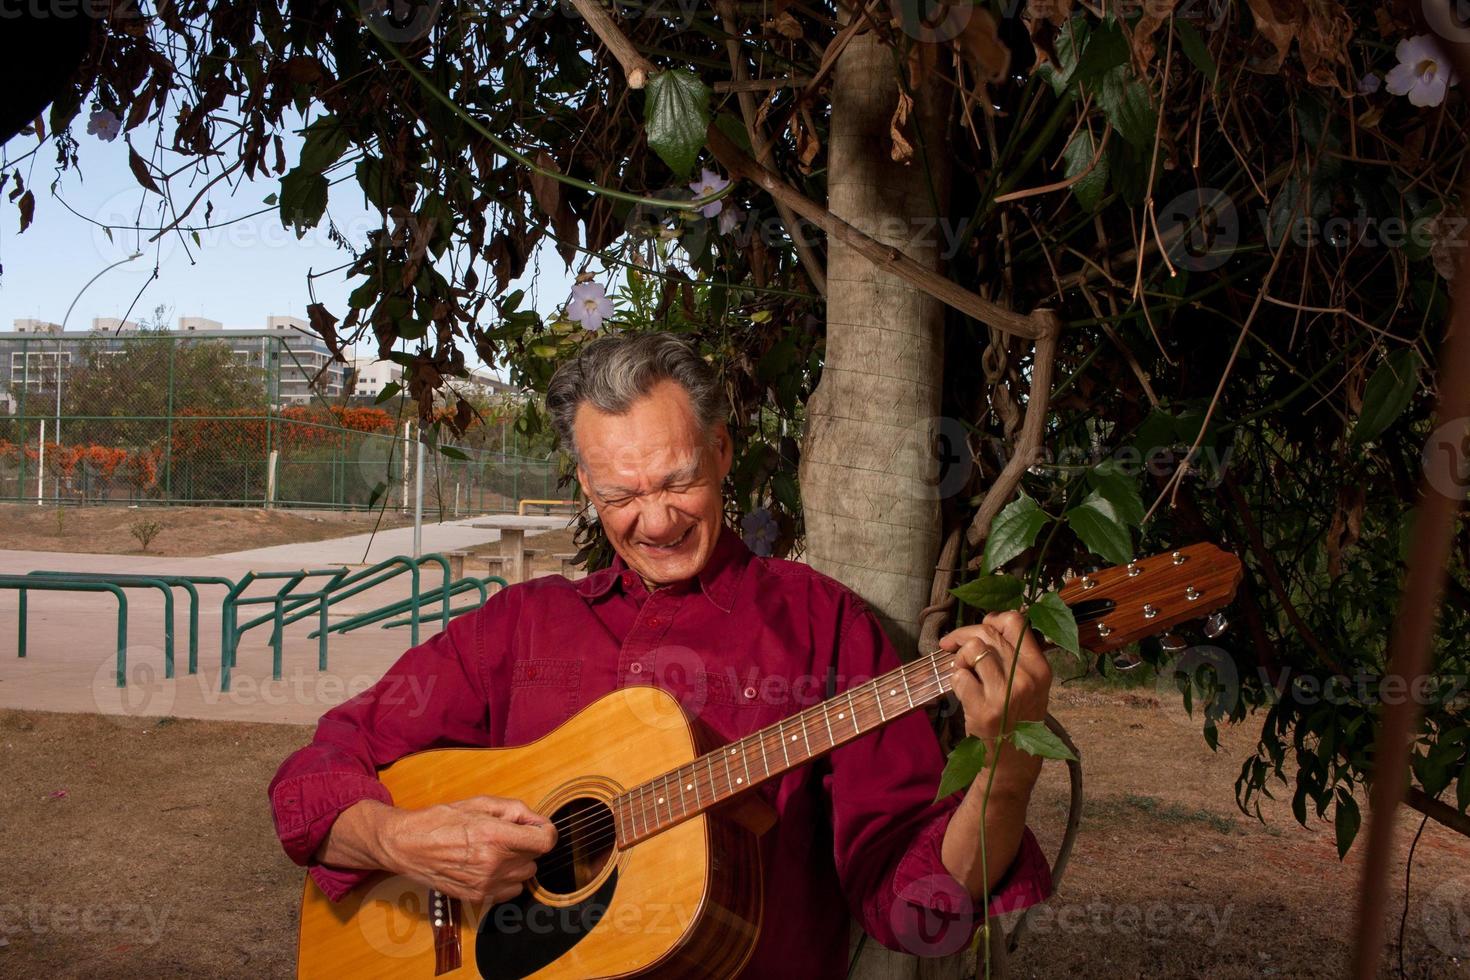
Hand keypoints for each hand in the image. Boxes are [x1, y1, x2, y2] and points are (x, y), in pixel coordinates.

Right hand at [377, 796, 557, 903]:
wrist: (407, 846)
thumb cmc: (441, 820)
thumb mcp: (480, 803)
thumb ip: (514, 810)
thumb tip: (537, 820)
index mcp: (495, 836)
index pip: (544, 842)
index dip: (545, 832)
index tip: (538, 829)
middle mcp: (493, 863)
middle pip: (535, 857)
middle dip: (526, 844)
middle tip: (507, 835)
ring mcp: (485, 884)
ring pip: (525, 875)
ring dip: (517, 863)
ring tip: (495, 851)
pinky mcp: (477, 897)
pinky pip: (511, 891)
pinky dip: (506, 879)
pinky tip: (489, 866)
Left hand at [939, 611, 1052, 792]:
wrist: (1012, 762)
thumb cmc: (1017, 718)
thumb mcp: (1029, 684)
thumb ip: (1015, 653)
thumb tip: (990, 621)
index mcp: (1040, 668)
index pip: (1016, 622)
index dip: (992, 619)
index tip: (980, 628)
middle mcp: (1026, 678)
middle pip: (988, 632)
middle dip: (963, 636)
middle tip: (951, 646)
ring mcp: (1005, 694)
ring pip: (972, 650)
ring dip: (959, 659)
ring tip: (963, 673)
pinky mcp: (984, 709)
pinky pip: (959, 675)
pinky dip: (955, 680)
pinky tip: (963, 691)